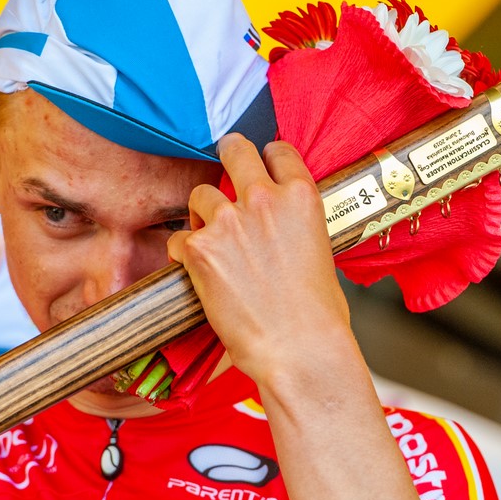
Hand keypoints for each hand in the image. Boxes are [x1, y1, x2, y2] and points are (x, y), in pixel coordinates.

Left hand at [166, 135, 350, 384]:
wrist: (298, 348)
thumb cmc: (319, 314)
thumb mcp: (322, 250)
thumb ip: (297, 225)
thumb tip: (282, 229)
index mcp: (301, 198)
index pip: (277, 152)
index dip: (266, 158)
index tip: (260, 167)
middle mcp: (264, 200)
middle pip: (235, 150)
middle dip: (227, 155)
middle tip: (223, 165)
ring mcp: (229, 222)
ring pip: (200, 195)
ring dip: (202, 215)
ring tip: (211, 241)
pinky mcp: (200, 249)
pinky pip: (179, 239)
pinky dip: (183, 254)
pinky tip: (196, 272)